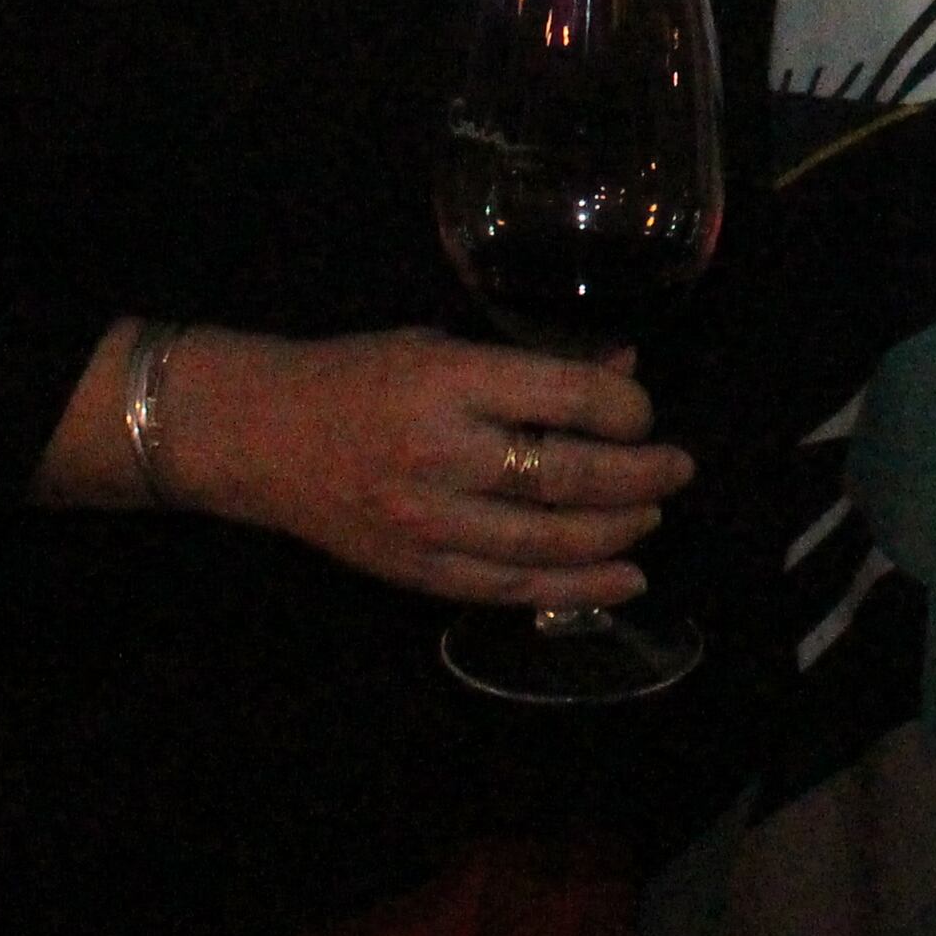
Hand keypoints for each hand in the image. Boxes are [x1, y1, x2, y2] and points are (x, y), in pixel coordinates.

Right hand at [154, 326, 690, 613]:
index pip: (564, 399)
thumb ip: (532, 367)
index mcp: (449, 383)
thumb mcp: (441, 348)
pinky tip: (623, 580)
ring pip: (547, 541)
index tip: (645, 414)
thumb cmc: (356, 376)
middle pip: (566, 477)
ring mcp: (427, 522)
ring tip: (654, 515)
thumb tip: (624, 374)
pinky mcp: (416, 571)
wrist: (257, 437)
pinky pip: (510, 588)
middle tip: (678, 469)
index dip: (624, 411)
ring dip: (617, 532)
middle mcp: (441, 455)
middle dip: (639, 476)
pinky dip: (575, 587)